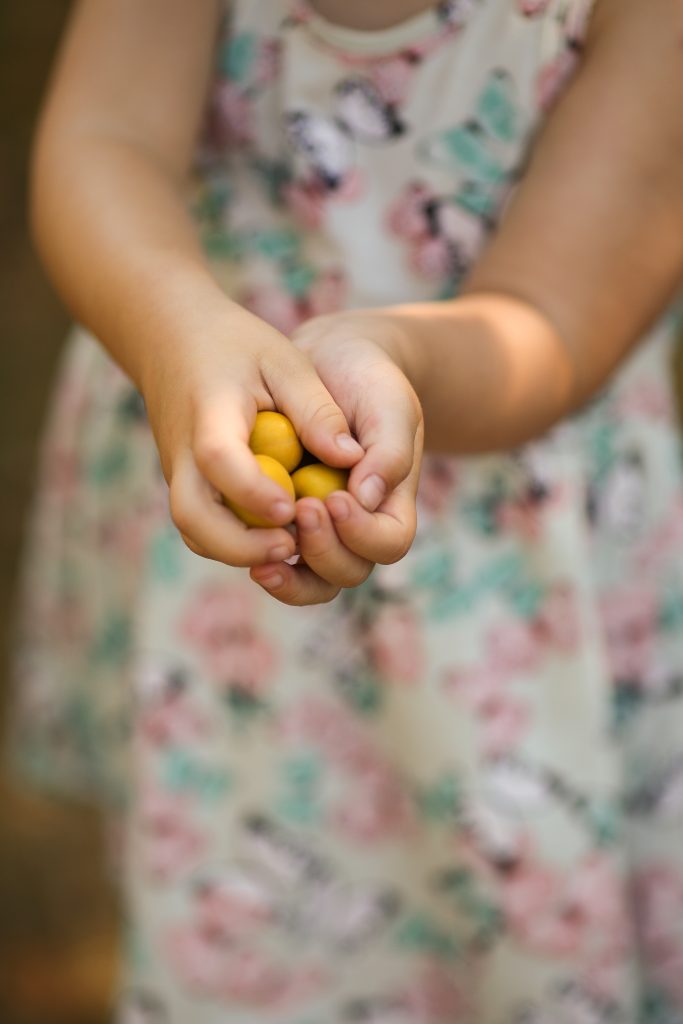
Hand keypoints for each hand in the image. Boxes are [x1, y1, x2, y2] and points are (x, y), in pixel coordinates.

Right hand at [142, 300, 363, 569]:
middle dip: (240, 545)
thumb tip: (352, 458)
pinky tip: (277, 536)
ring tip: (290, 547)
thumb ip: (316, 409)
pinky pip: (203, 528)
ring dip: (238, 551)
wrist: (173, 339)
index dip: (254, 490)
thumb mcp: (285, 361)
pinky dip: (234, 543)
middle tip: (290, 546)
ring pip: (195, 532)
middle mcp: (183, 454)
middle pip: (193, 518)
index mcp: (209, 414)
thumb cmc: (237, 346)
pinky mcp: (187, 487)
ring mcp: (179, 475)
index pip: (219, 460)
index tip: (292, 508)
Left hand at [250, 311, 423, 604]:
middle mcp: (357, 530)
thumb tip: (365, 498)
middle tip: (300, 510)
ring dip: (289, 574)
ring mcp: (319, 533)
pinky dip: (260, 558)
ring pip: (310, 581)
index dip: (362, 533)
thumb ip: (388, 451)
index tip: (336, 498)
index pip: (388, 543)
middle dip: (323, 551)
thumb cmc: (367, 382)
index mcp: (391, 506)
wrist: (326, 363)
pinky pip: (273, 559)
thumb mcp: (389, 404)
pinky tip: (242, 543)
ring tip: (263, 556)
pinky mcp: (281, 525)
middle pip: (347, 572)